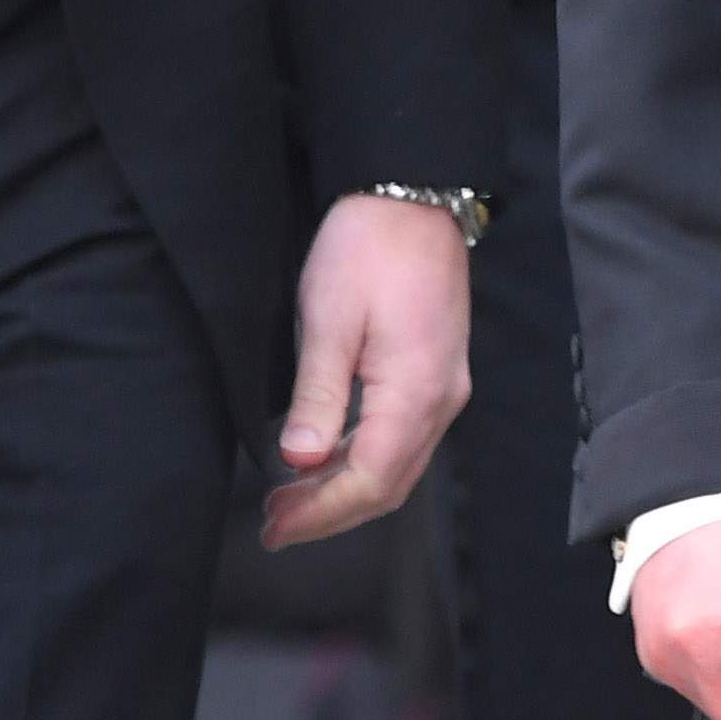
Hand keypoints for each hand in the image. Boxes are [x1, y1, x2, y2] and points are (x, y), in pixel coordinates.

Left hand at [263, 193, 472, 548]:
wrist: (414, 194)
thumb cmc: (368, 248)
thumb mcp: (330, 317)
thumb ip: (318, 394)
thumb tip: (300, 461)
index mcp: (416, 390)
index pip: (371, 480)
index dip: (321, 513)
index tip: (274, 525)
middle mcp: (442, 399)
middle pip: (390, 484)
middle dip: (331, 513)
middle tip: (274, 524)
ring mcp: (446, 386)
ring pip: (399, 465)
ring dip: (346, 490)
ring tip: (291, 499)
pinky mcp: (438, 371)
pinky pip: (404, 438)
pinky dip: (364, 460)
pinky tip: (328, 458)